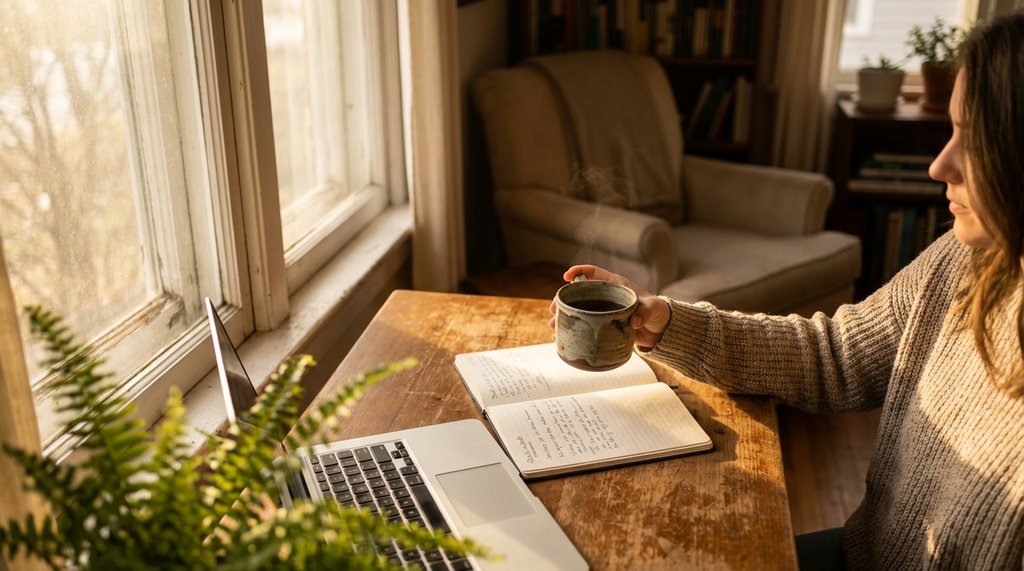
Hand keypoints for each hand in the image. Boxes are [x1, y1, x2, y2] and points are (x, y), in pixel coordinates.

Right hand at [548, 265, 670, 349]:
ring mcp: (603, 311)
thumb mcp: (652, 309)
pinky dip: (573, 332)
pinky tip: (561, 340)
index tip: (566, 277)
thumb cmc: (657, 312)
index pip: (593, 272)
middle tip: (553, 310)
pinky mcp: (603, 326)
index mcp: (614, 285)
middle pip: (579, 294)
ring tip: (553, 327)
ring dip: (564, 318)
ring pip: (578, 311)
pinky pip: (584, 326)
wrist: (661, 330)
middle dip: (563, 300)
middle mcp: (606, 297)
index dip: (579, 271)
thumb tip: (633, 322)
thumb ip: (644, 312)